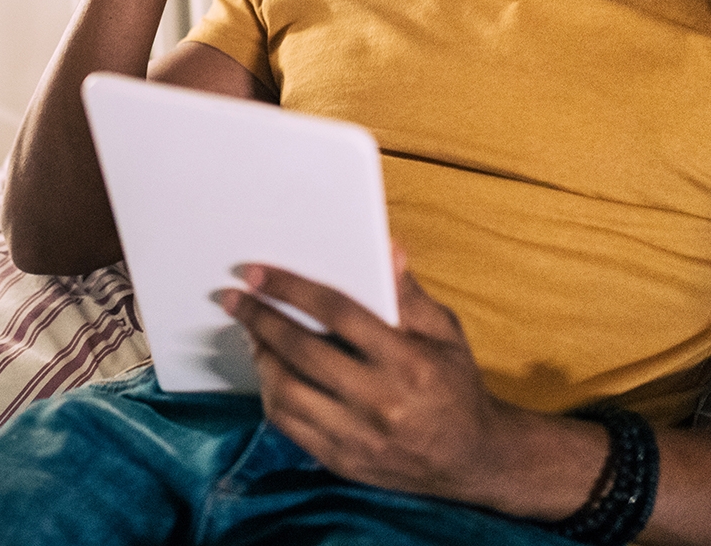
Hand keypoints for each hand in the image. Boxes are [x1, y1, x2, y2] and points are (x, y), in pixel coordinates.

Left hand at [217, 253, 600, 515]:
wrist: (474, 460)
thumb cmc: (456, 386)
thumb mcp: (445, 332)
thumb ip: (409, 294)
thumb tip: (387, 248)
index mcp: (409, 362)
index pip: (338, 313)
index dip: (291, 288)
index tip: (257, 273)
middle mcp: (382, 401)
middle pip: (304, 352)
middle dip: (261, 319)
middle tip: (236, 300)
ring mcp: (360, 436)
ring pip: (288, 393)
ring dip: (262, 359)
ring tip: (252, 334)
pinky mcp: (344, 461)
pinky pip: (291, 426)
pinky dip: (271, 395)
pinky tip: (269, 372)